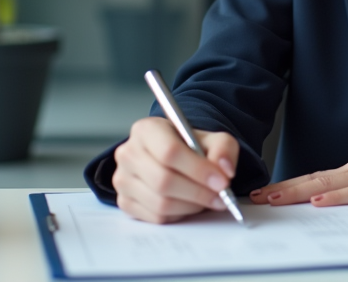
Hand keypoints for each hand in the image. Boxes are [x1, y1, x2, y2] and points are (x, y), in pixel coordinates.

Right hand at [112, 116, 239, 223]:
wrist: (171, 156)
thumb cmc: (189, 146)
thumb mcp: (212, 139)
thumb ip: (223, 149)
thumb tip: (225, 170)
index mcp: (147, 130)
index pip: (169, 152)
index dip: (198, 170)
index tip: (221, 181)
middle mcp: (128, 153)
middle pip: (163, 181)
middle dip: (198, 193)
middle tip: (220, 197)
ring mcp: (123, 179)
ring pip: (160, 203)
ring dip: (191, 206)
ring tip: (207, 199)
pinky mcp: (124, 201)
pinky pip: (155, 217)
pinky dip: (178, 215)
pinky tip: (189, 204)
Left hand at [250, 144, 347, 206]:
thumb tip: (336, 205)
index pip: (318, 177)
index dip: (289, 185)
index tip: (266, 193)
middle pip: (315, 178)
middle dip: (283, 188)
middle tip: (256, 196)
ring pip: (329, 183)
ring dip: (298, 191)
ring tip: (274, 198)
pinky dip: (335, 197)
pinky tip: (318, 201)